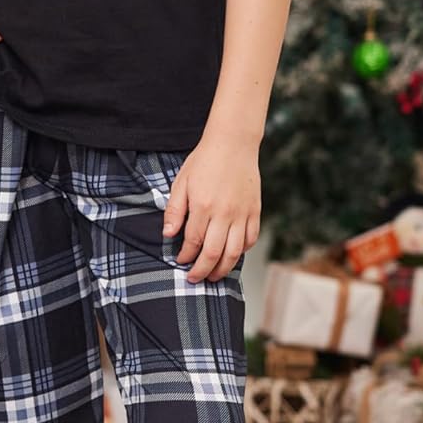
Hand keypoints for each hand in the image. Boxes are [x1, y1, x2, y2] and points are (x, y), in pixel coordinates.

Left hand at [162, 133, 260, 282]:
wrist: (233, 143)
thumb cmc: (204, 161)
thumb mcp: (181, 182)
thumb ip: (174, 210)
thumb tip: (167, 235)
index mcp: (202, 206)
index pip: (193, 241)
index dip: (185, 256)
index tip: (181, 261)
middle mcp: (224, 213)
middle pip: (213, 253)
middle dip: (202, 271)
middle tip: (195, 278)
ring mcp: (242, 213)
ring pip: (234, 252)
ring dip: (223, 269)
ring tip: (213, 276)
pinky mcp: (255, 211)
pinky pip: (250, 239)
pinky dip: (242, 252)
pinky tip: (232, 255)